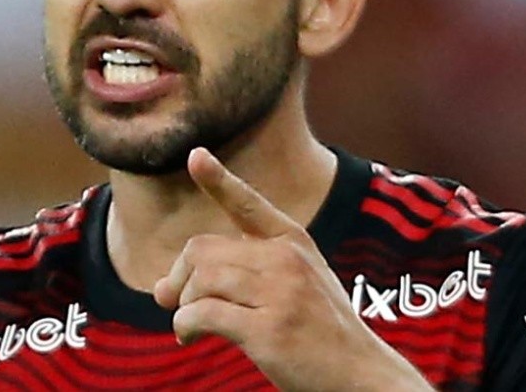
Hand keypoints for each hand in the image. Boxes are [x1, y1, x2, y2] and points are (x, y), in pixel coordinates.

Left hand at [152, 148, 431, 391]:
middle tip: (172, 301)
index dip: (219, 180)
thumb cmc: (322, 333)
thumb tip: (162, 287)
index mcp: (294, 242)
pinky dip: (186, 325)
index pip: (248, 203)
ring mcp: (280, 293)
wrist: (363, 376)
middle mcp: (287, 259)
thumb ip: (241, 276)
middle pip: (203, 250)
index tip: (196, 155)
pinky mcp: (269, 329)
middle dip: (179, 277)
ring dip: (183, 305)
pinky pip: (203, 314)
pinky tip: (191, 335)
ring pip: (201, 280)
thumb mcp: (298, 284)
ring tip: (188, 326)